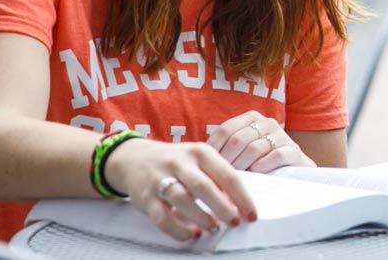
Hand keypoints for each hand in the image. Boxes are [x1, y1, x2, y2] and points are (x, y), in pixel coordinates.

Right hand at [101, 138, 255, 240]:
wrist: (135, 159)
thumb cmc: (177, 163)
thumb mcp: (200, 160)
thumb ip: (218, 177)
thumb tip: (239, 203)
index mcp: (201, 152)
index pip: (227, 175)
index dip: (242, 198)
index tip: (252, 215)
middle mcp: (180, 163)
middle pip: (205, 187)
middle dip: (223, 208)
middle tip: (235, 223)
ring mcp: (160, 179)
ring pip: (183, 200)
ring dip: (202, 218)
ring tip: (214, 227)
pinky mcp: (145, 197)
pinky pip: (162, 218)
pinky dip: (178, 229)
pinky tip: (192, 233)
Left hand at [207, 111, 313, 172]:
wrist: (291, 171)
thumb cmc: (258, 162)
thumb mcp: (239, 151)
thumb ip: (223, 149)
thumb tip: (197, 159)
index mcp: (251, 118)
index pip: (226, 129)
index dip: (214, 149)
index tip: (207, 167)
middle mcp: (267, 122)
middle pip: (238, 140)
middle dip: (227, 161)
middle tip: (220, 177)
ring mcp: (282, 135)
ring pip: (254, 149)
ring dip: (242, 166)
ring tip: (236, 179)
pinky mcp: (294, 150)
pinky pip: (275, 156)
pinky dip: (262, 166)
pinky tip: (256, 173)